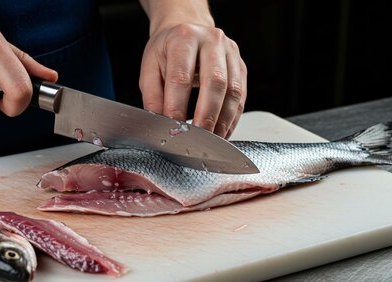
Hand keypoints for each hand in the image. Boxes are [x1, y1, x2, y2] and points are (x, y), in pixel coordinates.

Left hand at [139, 23, 246, 138]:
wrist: (186, 30)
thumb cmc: (167, 51)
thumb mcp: (150, 68)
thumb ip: (153, 96)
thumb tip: (159, 122)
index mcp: (184, 37)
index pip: (181, 76)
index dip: (177, 104)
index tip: (173, 125)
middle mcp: (212, 40)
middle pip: (215, 82)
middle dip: (207, 114)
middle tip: (198, 137)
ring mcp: (231, 52)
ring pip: (233, 91)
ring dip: (223, 120)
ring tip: (211, 140)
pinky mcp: (241, 66)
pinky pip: (241, 96)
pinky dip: (232, 118)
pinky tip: (222, 132)